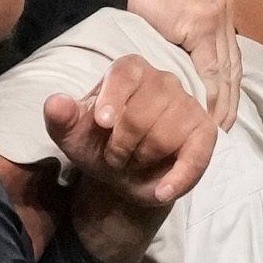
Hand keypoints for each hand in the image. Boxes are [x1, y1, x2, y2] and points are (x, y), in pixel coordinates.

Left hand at [46, 58, 217, 262]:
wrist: (123, 174)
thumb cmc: (98, 144)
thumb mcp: (71, 134)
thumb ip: (60, 117)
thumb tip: (57, 103)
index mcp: (129, 71)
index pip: (126, 73)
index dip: (114, 98)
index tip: (102, 124)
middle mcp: (162, 81)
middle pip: (143, 112)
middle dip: (122, 144)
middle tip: (114, 157)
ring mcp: (187, 105)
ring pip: (165, 135)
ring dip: (142, 160)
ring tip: (134, 162)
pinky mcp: (205, 133)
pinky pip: (196, 156)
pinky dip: (178, 179)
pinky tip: (161, 192)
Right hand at [114, 0, 244, 126]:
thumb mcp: (171, 15)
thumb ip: (188, 37)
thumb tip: (195, 69)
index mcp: (219, 4)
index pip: (229, 55)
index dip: (229, 87)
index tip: (225, 113)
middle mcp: (223, 7)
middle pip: (232, 64)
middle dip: (230, 99)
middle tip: (223, 128)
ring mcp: (214, 14)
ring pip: (224, 70)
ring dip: (221, 102)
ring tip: (214, 127)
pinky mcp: (200, 23)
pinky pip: (209, 68)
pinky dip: (208, 94)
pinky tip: (204, 113)